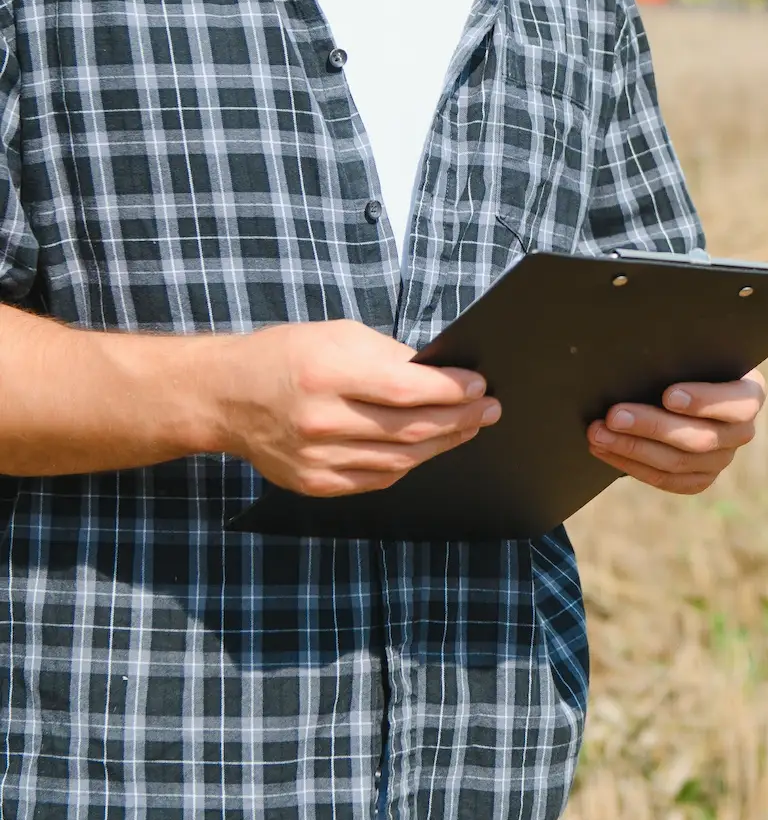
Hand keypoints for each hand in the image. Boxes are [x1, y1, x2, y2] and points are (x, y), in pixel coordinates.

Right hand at [211, 320, 498, 497]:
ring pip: (400, 459)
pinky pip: (377, 478)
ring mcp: (316, 458)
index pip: (406, 389)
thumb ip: (391, 357)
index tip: (480, 386)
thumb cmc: (288, 356)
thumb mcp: (339, 336)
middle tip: (489, 409)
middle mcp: (321, 421)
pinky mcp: (314, 483)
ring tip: (469, 427)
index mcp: (327, 375)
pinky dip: (409, 463)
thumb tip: (443, 377)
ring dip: (443, 443)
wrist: (226, 396)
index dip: (451, 391)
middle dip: (460, 419)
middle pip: (409, 428)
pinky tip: (428, 447)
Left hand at [587, 371, 764, 495]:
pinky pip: (667, 480)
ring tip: (598, 433)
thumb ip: (682, 357)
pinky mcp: (701, 478)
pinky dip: (632, 466)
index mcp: (750, 394)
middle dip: (652, 426)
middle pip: (700, 438)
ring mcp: (722, 459)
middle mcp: (742, 431)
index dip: (704, 401)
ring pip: (678, 462)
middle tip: (613, 415)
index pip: (738, 404)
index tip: (668, 395)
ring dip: (633, 448)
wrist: (688, 385)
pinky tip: (606, 450)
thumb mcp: (695, 354)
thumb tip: (644, 354)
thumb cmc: (689, 361)